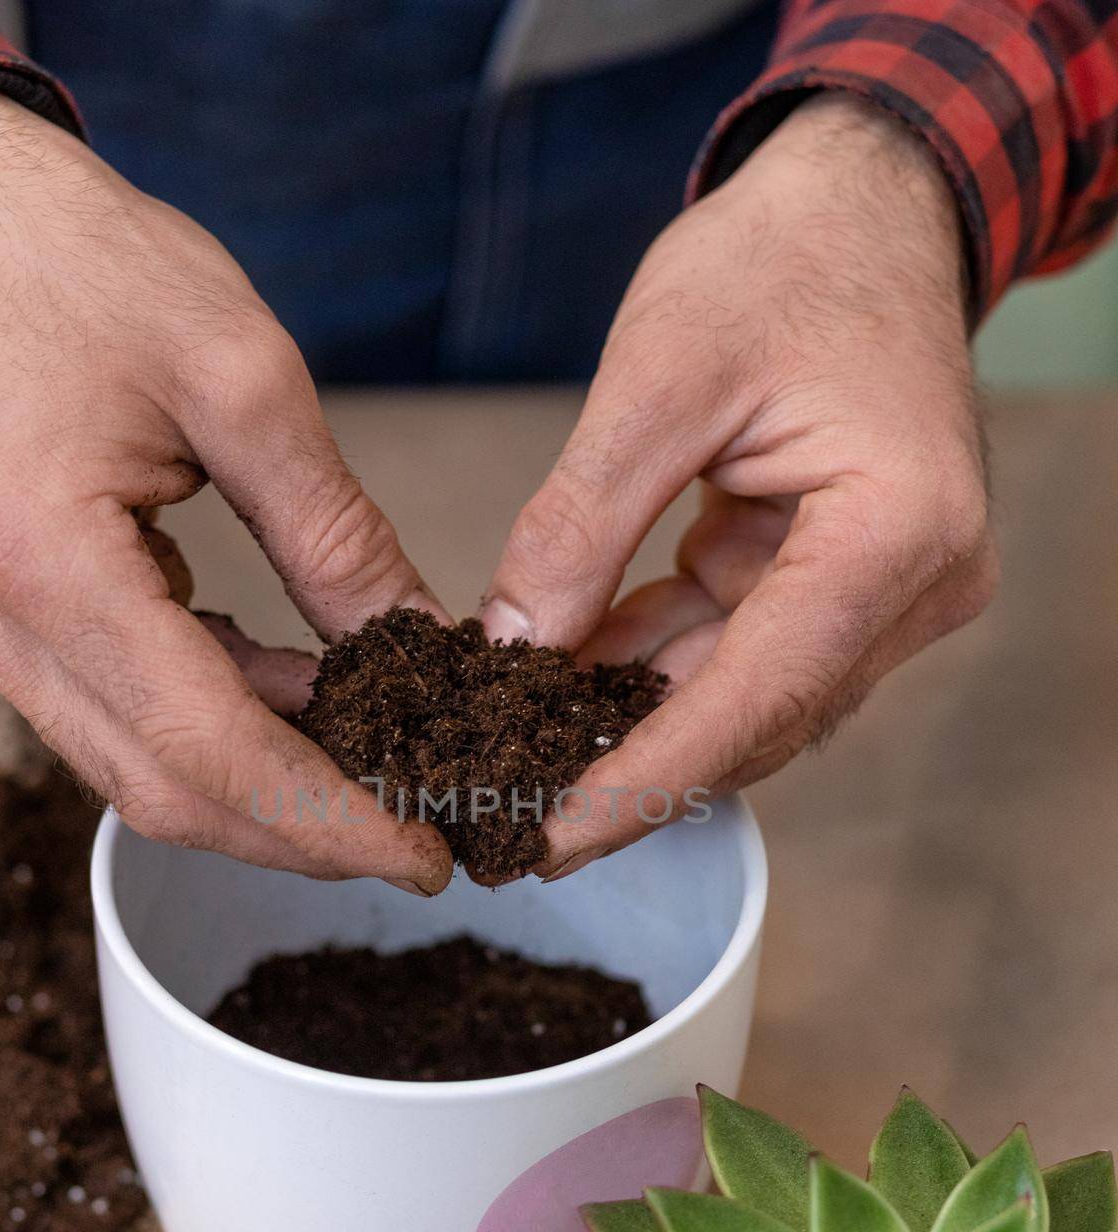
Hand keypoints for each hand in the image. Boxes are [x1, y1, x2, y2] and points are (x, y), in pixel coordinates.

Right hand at [0, 89, 451, 893]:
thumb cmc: (90, 265)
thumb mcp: (247, 381)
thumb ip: (335, 534)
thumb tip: (419, 646)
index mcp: (42, 559)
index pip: (202, 746)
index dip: (323, 818)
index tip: (421, 851)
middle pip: (165, 789)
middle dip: (300, 831)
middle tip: (414, 837)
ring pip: (142, 768)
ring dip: (264, 787)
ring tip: (380, 773)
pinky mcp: (8, 618)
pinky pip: (124, 713)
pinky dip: (221, 726)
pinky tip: (306, 704)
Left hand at [480, 93, 996, 880]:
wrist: (865, 201)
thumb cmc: (782, 255)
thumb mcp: (659, 376)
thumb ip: (582, 525)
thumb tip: (512, 652)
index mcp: (895, 533)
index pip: (759, 695)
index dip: (647, 779)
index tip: (553, 839)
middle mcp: (912, 584)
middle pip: (756, 717)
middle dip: (631, 768)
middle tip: (514, 822)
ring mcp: (882, 587)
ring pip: (741, 694)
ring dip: (632, 720)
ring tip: (516, 754)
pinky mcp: (839, 576)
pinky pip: (735, 647)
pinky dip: (650, 663)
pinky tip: (563, 680)